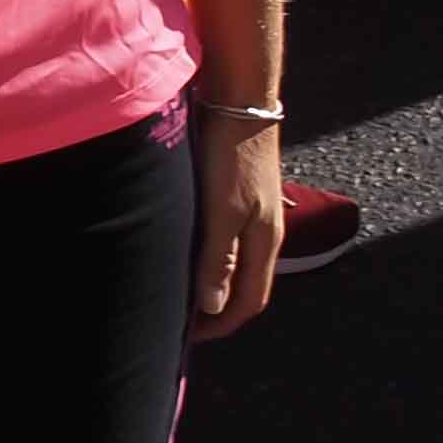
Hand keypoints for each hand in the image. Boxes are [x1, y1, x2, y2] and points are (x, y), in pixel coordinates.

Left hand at [192, 115, 286, 340]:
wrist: (241, 103)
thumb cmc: (230, 156)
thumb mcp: (222, 211)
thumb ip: (218, 259)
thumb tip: (213, 307)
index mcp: (264, 242)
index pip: (250, 301)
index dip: (222, 325)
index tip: (189, 339)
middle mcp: (263, 233)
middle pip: (244, 287)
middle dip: (216, 311)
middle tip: (179, 323)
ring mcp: (254, 215)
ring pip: (235, 264)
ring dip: (211, 284)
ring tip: (178, 294)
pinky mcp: (239, 198)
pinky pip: (227, 242)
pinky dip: (209, 259)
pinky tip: (184, 255)